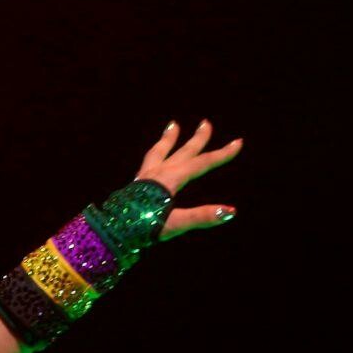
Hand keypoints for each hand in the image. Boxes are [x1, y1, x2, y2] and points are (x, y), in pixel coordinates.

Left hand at [135, 119, 243, 241]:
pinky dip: (156, 152)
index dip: (221, 154)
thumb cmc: (145, 226)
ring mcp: (144, 176)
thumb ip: (202, 216)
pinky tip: (155, 157)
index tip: (238, 143)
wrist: (114, 229)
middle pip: (182, 152)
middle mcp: (158, 172)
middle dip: (196, 139)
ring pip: (159, 151)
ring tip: (173, 125)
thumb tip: (230, 211)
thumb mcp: (177, 223)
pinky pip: (148, 160)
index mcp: (171, 179)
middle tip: (205, 123)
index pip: (201, 163)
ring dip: (169, 139)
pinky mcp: (135, 183)